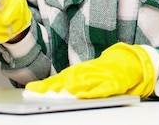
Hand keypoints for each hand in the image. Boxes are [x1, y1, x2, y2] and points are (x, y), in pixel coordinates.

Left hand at [25, 43, 154, 98]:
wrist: (127, 62)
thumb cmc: (102, 71)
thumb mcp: (83, 74)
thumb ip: (66, 81)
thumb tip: (42, 88)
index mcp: (78, 71)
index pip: (58, 79)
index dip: (44, 85)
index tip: (30, 90)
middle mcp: (86, 73)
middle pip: (66, 81)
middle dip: (51, 88)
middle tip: (37, 94)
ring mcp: (99, 78)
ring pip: (81, 84)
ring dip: (67, 90)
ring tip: (55, 96)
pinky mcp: (112, 84)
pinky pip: (101, 89)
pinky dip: (92, 92)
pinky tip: (83, 96)